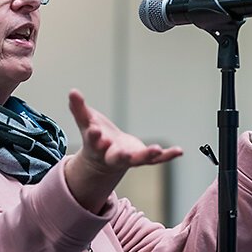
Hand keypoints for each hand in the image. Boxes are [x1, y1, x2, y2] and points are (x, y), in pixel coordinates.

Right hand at [65, 89, 182, 211]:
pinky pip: (156, 160)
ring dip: (147, 155)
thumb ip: (78, 108)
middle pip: (115, 157)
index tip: (94, 130)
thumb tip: (72, 92)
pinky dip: (167, 156)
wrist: (104, 158)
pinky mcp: (141, 158)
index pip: (94, 141)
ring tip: (157, 150)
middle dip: (119, 155)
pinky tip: (179, 151)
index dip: (94, 136)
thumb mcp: (86, 122)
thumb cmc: (95, 137)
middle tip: (122, 153)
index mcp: (96, 146)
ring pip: (137, 160)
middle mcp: (112, 155)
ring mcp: (128, 158)